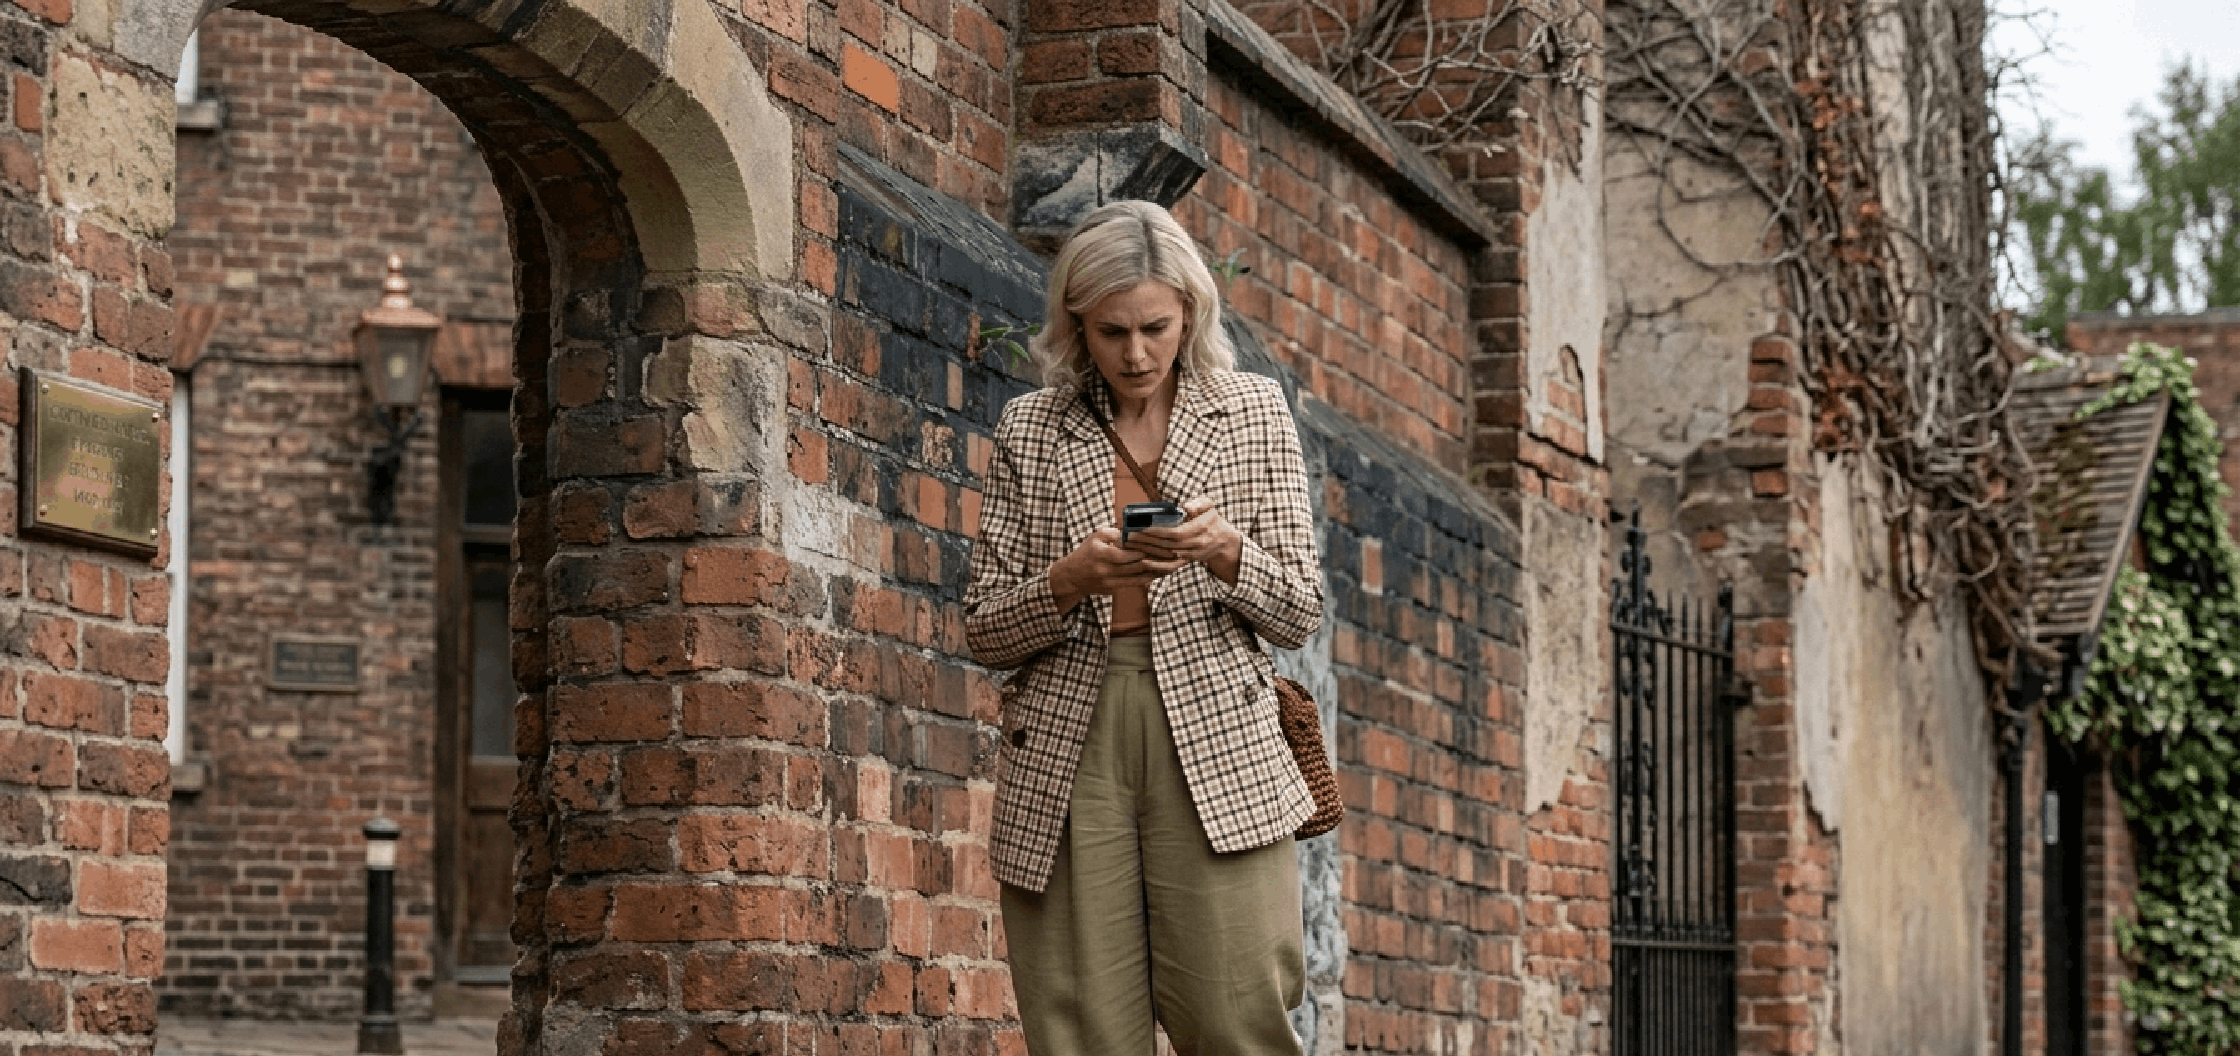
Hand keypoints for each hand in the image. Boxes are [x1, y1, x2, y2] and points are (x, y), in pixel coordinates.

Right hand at [1050, 527, 1183, 611]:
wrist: (1073, 577)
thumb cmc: (1087, 552)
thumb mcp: (1096, 537)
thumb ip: (1114, 532)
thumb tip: (1135, 530)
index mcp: (1101, 553)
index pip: (1126, 553)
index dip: (1145, 550)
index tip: (1161, 546)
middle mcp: (1105, 568)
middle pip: (1136, 565)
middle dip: (1155, 560)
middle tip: (1173, 555)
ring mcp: (1109, 581)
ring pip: (1138, 576)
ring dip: (1155, 571)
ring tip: (1171, 565)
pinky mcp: (1113, 589)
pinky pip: (1134, 584)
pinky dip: (1147, 579)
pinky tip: (1158, 573)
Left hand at [1125, 497, 1243, 583]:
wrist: (1222, 540)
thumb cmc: (1211, 518)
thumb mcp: (1209, 506)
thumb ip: (1199, 504)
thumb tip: (1186, 508)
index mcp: (1201, 529)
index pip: (1177, 532)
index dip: (1159, 532)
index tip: (1142, 528)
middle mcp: (1197, 544)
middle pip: (1168, 545)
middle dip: (1148, 541)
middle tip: (1130, 537)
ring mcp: (1192, 555)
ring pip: (1168, 556)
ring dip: (1148, 552)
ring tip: (1131, 546)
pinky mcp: (1188, 562)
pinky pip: (1172, 567)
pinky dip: (1157, 566)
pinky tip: (1144, 562)